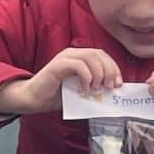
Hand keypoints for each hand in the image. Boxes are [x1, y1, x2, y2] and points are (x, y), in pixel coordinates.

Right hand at [0, 44, 122, 117]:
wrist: (34, 99)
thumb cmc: (57, 96)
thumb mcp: (82, 91)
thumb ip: (95, 88)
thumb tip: (113, 92)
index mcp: (80, 58)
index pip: (102, 55)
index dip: (114, 68)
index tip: (119, 84)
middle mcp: (73, 54)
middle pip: (99, 54)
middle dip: (110, 70)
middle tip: (110, 87)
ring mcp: (65, 58)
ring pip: (90, 57)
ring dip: (99, 74)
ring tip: (97, 89)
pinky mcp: (57, 65)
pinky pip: (78, 65)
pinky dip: (86, 77)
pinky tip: (84, 89)